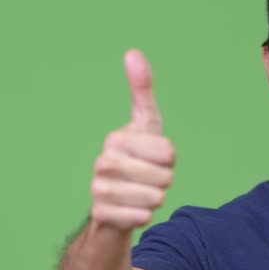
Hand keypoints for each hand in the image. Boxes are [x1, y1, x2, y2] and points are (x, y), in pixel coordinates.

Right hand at [90, 50, 175, 230]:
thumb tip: (132, 52)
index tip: (153, 157)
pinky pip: (144, 217)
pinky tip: (130, 209)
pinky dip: (143, 216)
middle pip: (165, 176)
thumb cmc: (136, 158)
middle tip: (147, 178)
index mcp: (116, 138)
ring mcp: (99, 189)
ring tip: (138, 192)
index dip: (169, 158)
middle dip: (163, 180)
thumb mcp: (145, 124)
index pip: (168, 151)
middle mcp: (103, 161)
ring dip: (154, 198)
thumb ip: (141, 89)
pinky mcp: (101, 214)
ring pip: (156, 197)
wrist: (112, 201)